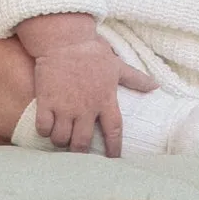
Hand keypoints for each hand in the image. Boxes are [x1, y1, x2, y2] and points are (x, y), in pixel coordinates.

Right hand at [17, 12, 155, 156]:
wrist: (65, 39)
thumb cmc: (93, 52)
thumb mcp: (117, 66)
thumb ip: (136, 79)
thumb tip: (155, 86)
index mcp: (105, 100)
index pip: (114, 131)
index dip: (114, 148)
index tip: (113, 160)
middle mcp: (86, 108)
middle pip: (82, 143)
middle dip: (79, 151)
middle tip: (77, 149)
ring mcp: (65, 106)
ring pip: (61, 139)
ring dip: (60, 141)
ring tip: (61, 136)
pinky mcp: (46, 102)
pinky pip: (43, 128)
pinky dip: (44, 131)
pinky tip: (46, 125)